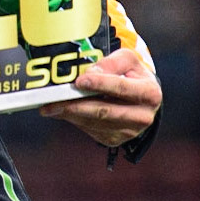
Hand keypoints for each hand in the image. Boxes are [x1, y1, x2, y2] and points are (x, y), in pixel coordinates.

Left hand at [40, 47, 160, 146]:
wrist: (140, 99)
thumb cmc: (132, 77)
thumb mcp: (128, 61)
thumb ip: (111, 62)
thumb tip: (91, 72)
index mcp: (149, 94)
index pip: (121, 88)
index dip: (100, 84)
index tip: (80, 81)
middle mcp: (142, 116)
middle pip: (104, 111)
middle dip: (76, 105)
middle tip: (54, 99)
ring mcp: (128, 131)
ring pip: (93, 122)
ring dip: (69, 113)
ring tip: (50, 104)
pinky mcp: (114, 139)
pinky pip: (89, 129)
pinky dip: (72, 120)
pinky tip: (61, 111)